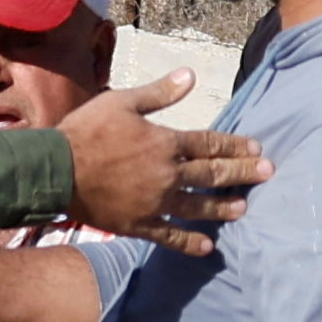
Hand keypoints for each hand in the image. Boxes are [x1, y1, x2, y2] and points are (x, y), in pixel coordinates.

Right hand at [56, 78, 268, 249]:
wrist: (54, 171)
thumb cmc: (85, 132)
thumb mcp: (121, 103)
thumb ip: (159, 93)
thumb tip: (191, 75)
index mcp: (165, 143)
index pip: (210, 143)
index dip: (235, 145)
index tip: (256, 147)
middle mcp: (168, 175)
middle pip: (212, 174)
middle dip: (242, 173)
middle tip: (267, 173)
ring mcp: (155, 203)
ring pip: (198, 206)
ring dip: (223, 207)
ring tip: (243, 209)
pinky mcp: (139, 225)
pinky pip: (170, 236)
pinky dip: (189, 242)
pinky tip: (207, 247)